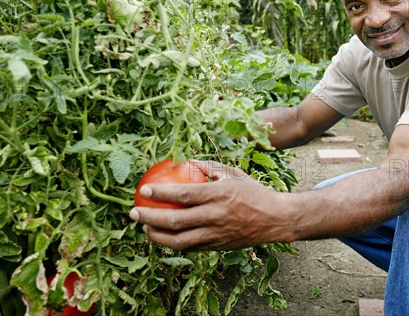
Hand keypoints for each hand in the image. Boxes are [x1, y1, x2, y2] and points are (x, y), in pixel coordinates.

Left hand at [129, 160, 290, 250]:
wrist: (274, 219)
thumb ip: (210, 167)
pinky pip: (190, 247)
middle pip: (174, 222)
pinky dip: (173, 243)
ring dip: (156, 236)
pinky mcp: (217, 247)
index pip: (182, 195)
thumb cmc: (253, 192)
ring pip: (178, 241)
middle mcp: (215, 217)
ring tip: (144, 229)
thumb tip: (187, 161)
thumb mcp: (234, 174)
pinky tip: (163, 237)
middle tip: (133, 213)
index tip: (143, 190)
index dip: (160, 194)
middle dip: (149, 218)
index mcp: (218, 195)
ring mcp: (215, 235)